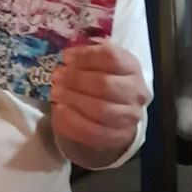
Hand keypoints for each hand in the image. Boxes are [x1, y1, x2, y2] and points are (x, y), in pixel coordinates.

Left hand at [51, 42, 149, 165]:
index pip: (111, 57)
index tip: (65, 57)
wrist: (109, 116)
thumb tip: (67, 55)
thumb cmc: (98, 80)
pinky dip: (72, 120)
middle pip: (104, 84)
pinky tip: (59, 110)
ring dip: (72, 99)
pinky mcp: (118, 137)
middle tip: (56, 76)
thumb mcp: (96, 61)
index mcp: (131, 67)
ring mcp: (129, 117)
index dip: (85, 56)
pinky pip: (93, 132)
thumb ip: (85, 54)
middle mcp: (136, 92)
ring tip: (55, 92)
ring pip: (100, 110)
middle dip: (75, 79)